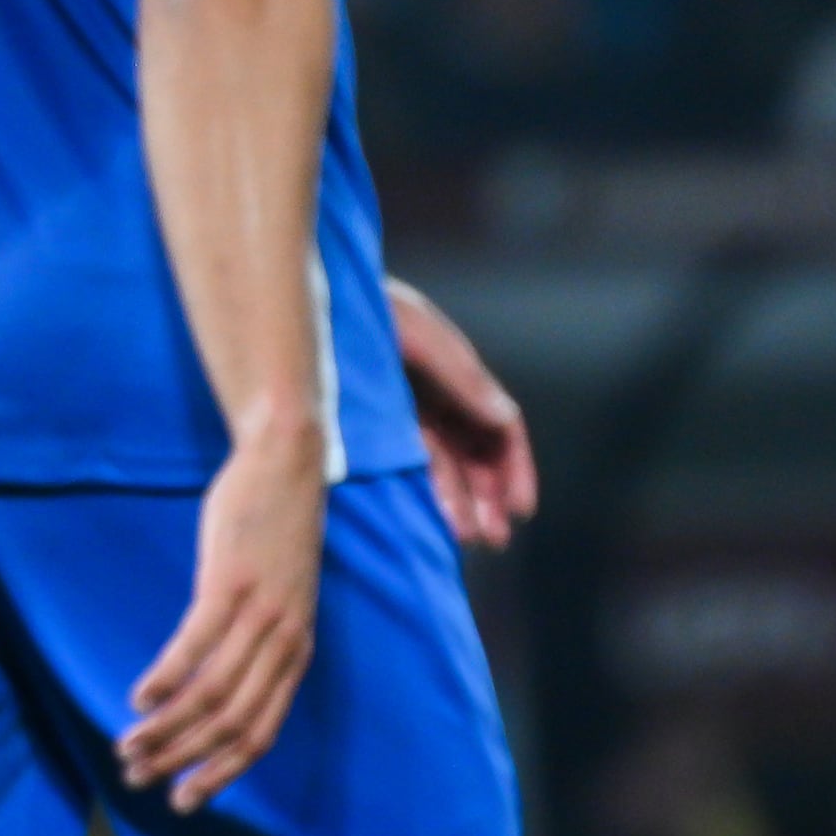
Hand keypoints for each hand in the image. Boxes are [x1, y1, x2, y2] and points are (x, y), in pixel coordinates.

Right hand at [122, 434, 326, 813]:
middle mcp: (283, 643)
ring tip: (128, 746)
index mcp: (295, 654)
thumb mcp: (282, 599)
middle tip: (139, 778)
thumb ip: (260, 644)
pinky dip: (165, 679)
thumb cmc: (275, 533)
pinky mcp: (229, 583)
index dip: (220, 773)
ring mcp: (259, 614)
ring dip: (166, 730)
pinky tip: (139, 699)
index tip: (182, 798)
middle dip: (183, 761)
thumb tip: (217, 685)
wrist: (287, 464)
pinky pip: (194, 645)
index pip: (260, 734)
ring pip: (211, 693)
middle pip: (232, 725)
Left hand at [392, 274, 538, 553]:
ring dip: (461, 501)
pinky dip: (429, 490)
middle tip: (495, 538)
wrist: (312, 297)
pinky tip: (436, 518)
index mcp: (457, 374)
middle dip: (489, 496)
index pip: (500, 428)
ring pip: (446, 465)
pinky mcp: (378, 422)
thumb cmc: (367, 306)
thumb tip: (505, 418)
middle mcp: (438, 395)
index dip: (514, 467)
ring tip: (467, 537)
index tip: (523, 507)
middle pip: (476, 454)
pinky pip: (413, 463)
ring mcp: (408, 410)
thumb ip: (461, 376)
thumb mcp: (418, 335)